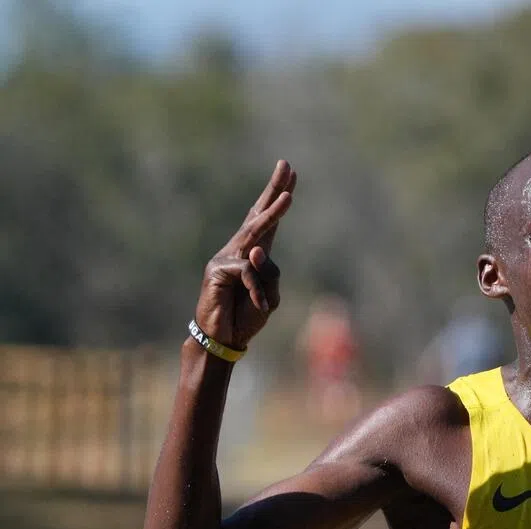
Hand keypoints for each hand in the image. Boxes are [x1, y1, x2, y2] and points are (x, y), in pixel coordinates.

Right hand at [194, 160, 296, 351]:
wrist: (223, 338)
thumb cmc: (246, 317)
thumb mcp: (270, 298)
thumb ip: (270, 275)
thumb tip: (257, 252)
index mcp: (254, 254)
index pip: (268, 221)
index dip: (278, 198)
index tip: (290, 173)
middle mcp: (239, 249)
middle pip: (258, 215)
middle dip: (273, 190)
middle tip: (286, 165)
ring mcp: (225, 257)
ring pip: (254, 234)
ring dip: (272, 215)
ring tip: (288, 198)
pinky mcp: (217, 270)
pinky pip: (248, 273)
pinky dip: (257, 291)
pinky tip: (260, 306)